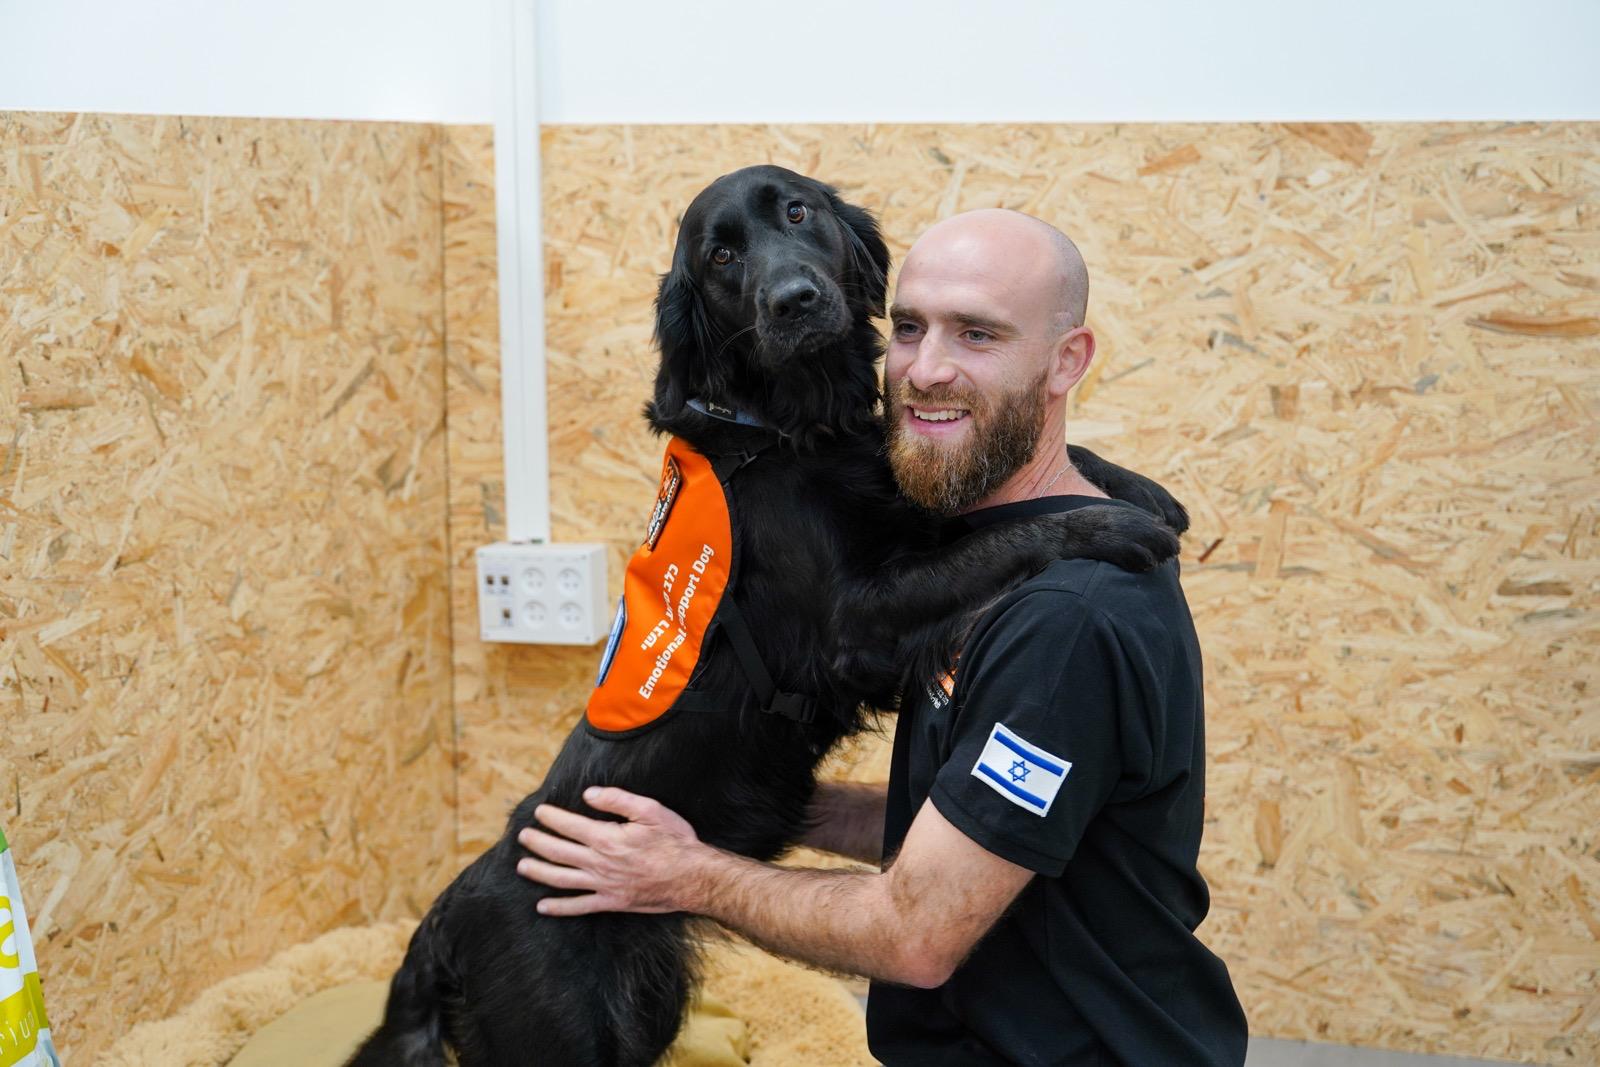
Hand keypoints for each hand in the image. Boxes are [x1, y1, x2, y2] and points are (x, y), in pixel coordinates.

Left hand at [516, 786, 705, 916]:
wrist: (692, 878)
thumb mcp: (651, 810)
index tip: (539, 812)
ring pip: (561, 879)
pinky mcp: (611, 902)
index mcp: (607, 837)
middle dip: (537, 843)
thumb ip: (618, 800)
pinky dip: (559, 907)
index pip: (569, 825)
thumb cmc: (674, 841)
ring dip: (538, 872)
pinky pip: (579, 906)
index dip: (551, 818)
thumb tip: (589, 794)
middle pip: (558, 852)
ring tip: (522, 866)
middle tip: (523, 836)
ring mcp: (603, 885)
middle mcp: (599, 863)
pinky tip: (543, 906)